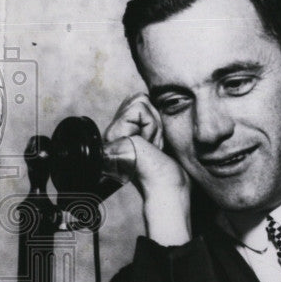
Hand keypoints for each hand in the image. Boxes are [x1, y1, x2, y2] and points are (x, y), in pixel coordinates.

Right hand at [104, 93, 190, 244]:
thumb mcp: (158, 133)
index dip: (156, 117)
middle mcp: (112, 134)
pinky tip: (149, 146)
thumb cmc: (169, 166)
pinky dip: (151, 125)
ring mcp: (111, 135)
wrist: (168, 186)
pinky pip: (138, 109)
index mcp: (122, 134)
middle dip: (155, 118)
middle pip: (138, 98)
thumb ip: (147, 116)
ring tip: (153, 146)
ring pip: (138, 101)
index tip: (157, 142)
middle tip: (156, 144)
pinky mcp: (115, 136)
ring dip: (155, 124)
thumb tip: (144, 94)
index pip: (138, 100)